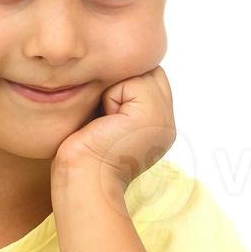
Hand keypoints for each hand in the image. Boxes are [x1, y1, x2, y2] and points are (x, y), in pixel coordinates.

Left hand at [56, 66, 175, 190]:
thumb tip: (115, 69)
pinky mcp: (152, 116)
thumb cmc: (83, 156)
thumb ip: (121, 97)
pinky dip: (111, 96)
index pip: (148, 78)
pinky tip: (106, 123)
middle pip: (147, 70)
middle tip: (105, 118)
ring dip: (115, 89)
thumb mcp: (107, 121)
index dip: (123, 84)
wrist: (83, 183)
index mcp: (157, 126)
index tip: (105, 116)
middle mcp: (167, 122)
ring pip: (141, 71)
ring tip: (106, 121)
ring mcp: (165, 119)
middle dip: (121, 83)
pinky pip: (131, 80)